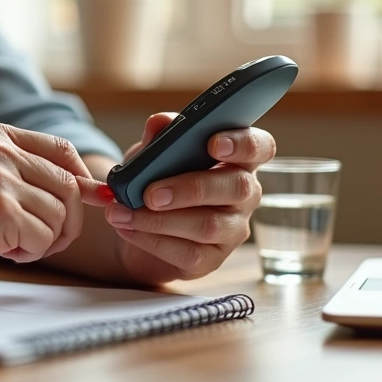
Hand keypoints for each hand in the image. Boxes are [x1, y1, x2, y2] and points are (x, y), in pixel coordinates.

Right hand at [0, 123, 101, 284]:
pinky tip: (1, 252)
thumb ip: (23, 172)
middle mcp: (0, 150)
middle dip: (65, 222)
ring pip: (60, 217)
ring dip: (43, 241)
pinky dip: (30, 254)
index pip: (63, 150)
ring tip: (10, 244)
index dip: (80, 181)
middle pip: (69, 187)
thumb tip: (91, 190)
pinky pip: (44, 239)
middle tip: (40, 240)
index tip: (76, 207)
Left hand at [93, 113, 273, 283]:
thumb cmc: (157, 179)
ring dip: (160, 219)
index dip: (243, 144)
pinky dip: (152, 240)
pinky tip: (127, 228)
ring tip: (122, 212)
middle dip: (190, 188)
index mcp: (238, 159)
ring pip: (209, 226)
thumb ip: (159, 137)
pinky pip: (189, 254)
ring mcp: (233, 229)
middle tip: (150, 193)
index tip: (213, 143)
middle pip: (236, 188)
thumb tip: (159, 122)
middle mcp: (245, 195)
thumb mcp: (154, 153)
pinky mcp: (212, 259)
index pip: (259, 147)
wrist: (138, 223)